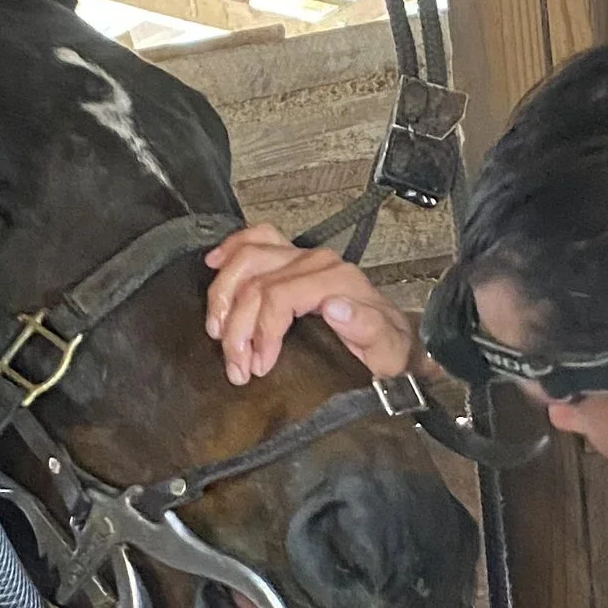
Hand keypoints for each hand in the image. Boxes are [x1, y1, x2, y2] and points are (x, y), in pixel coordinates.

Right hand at [203, 223, 419, 385]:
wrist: (393, 342)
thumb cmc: (385, 349)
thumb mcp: (385, 349)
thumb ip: (365, 326)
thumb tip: (336, 306)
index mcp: (336, 280)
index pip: (278, 297)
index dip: (261, 334)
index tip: (257, 367)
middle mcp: (316, 262)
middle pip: (255, 282)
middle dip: (237, 327)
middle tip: (236, 365)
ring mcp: (301, 256)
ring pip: (247, 259)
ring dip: (224, 296)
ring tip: (218, 332)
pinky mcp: (291, 258)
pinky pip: (256, 240)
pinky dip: (231, 249)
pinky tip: (215, 265)